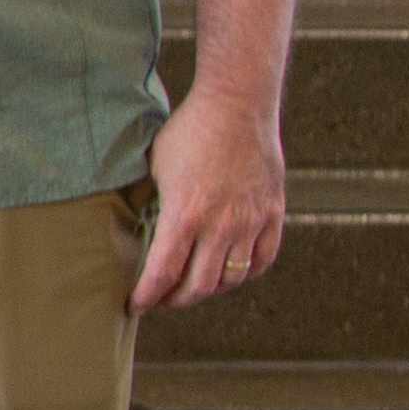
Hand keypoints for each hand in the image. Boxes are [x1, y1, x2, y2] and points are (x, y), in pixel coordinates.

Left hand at [132, 84, 285, 312]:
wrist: (237, 104)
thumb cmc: (189, 131)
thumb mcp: (156, 169)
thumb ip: (155, 206)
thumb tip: (143, 235)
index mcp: (185, 214)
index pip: (163, 274)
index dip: (147, 296)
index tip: (135, 305)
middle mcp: (221, 224)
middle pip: (199, 286)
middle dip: (175, 300)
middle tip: (161, 300)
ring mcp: (251, 221)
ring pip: (232, 279)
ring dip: (209, 290)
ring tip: (192, 288)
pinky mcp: (273, 213)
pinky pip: (262, 260)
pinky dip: (245, 275)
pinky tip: (230, 274)